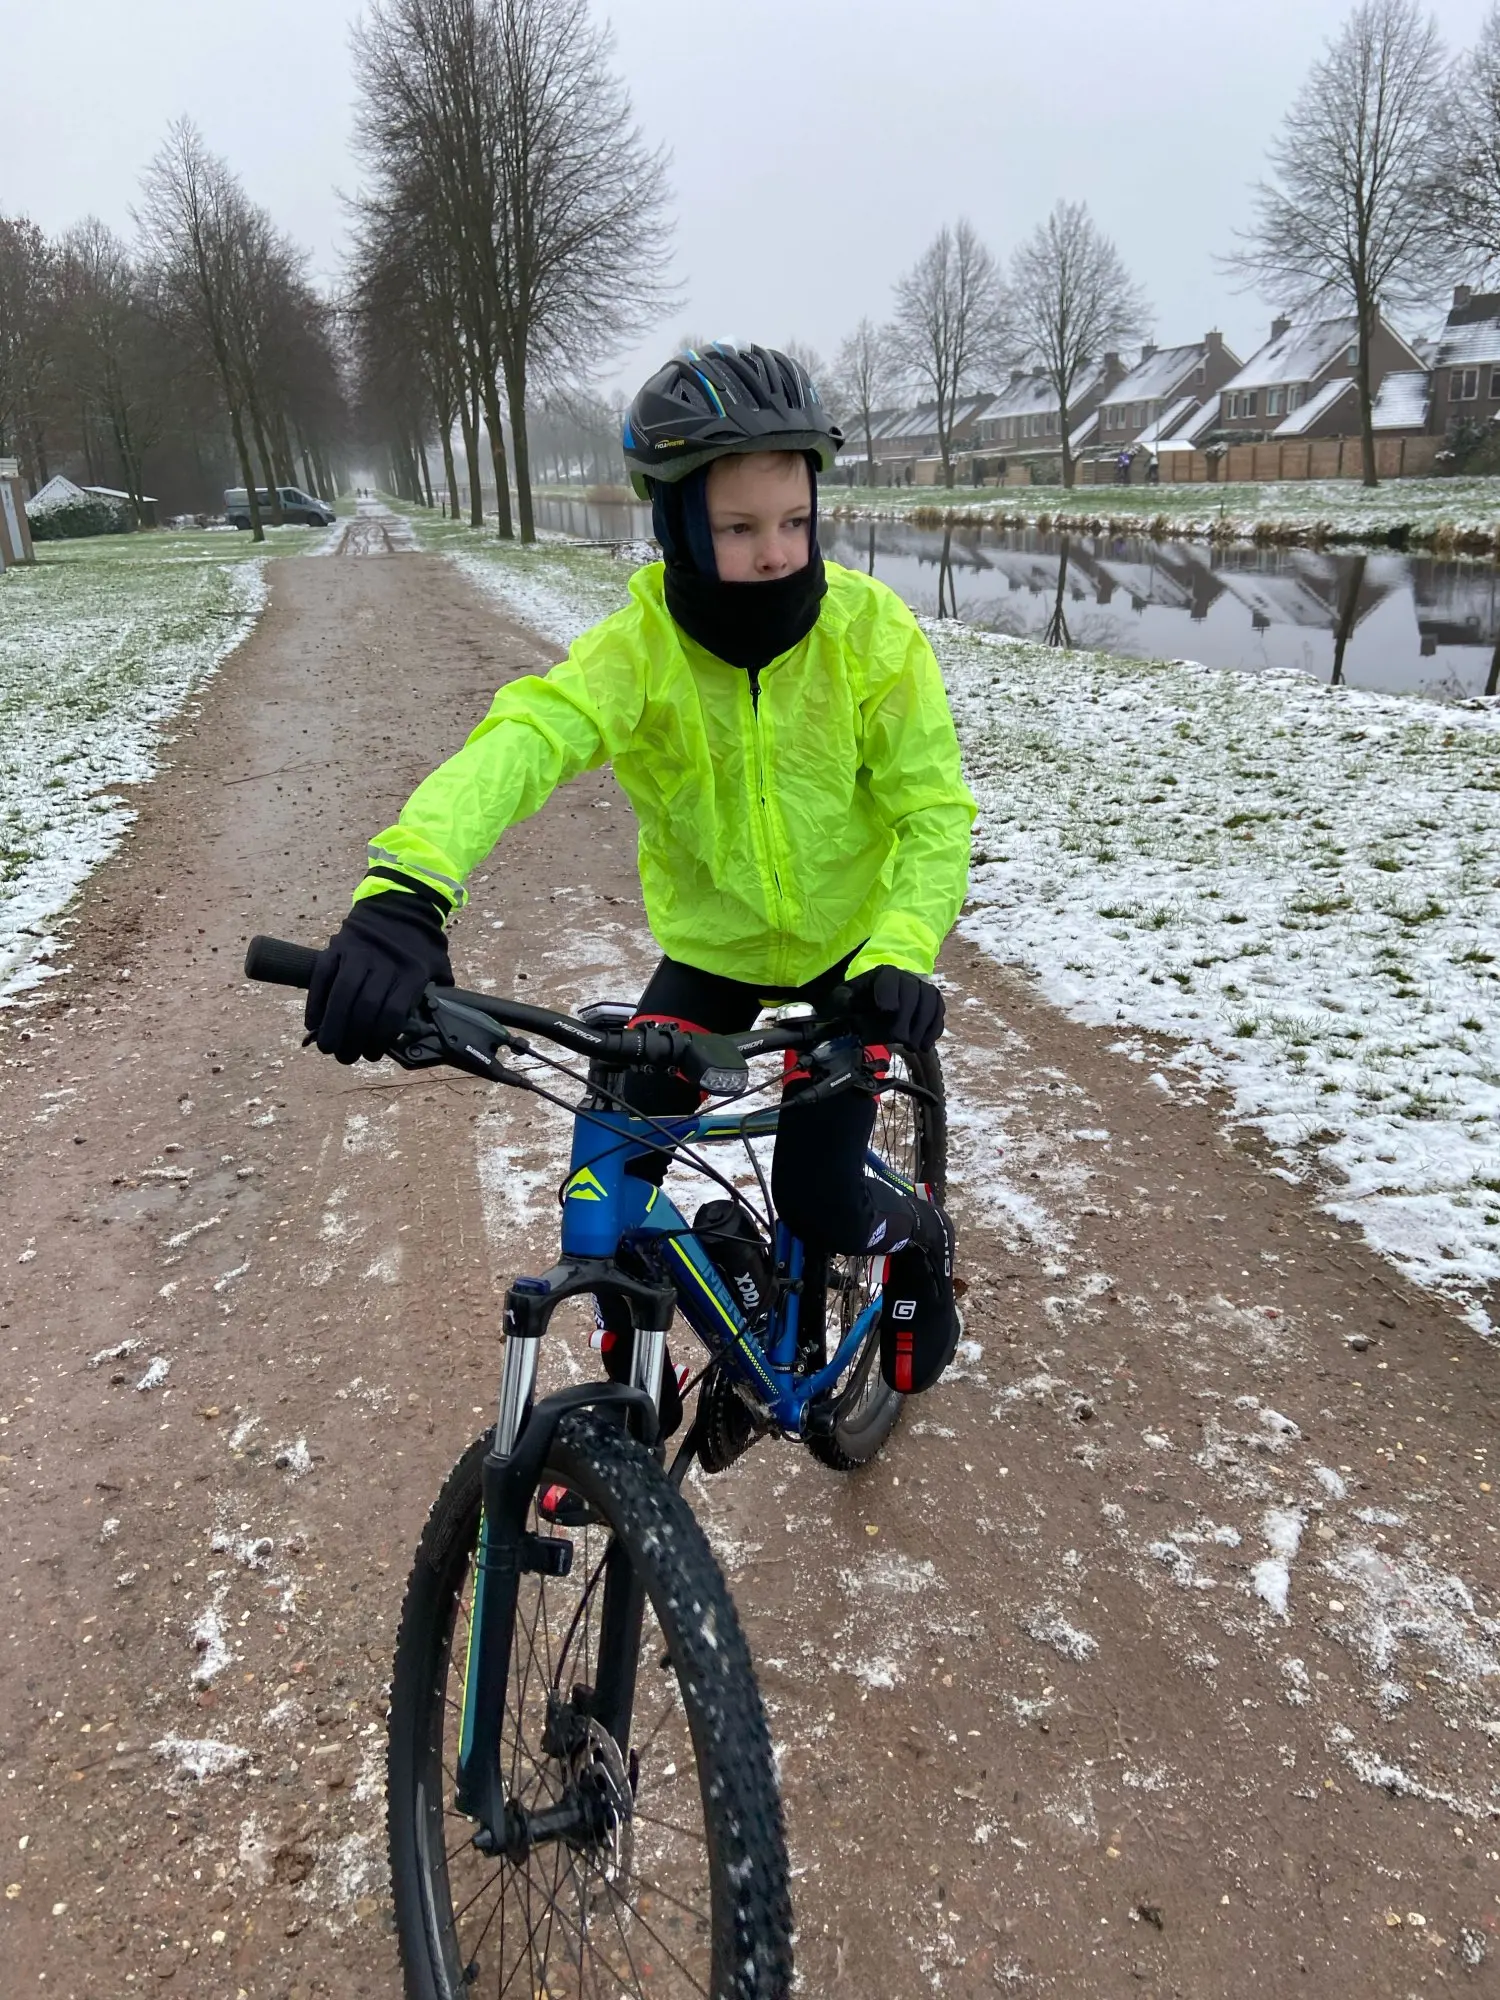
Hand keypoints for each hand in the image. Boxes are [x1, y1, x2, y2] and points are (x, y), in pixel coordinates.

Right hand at [305, 893, 452, 1064]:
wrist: (401, 903)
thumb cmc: (420, 945)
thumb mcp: (437, 968)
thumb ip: (433, 998)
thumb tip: (425, 1033)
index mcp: (412, 973)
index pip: (393, 1014)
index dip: (380, 1039)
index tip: (372, 1054)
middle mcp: (384, 963)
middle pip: (365, 1009)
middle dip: (353, 1039)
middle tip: (346, 1057)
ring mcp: (358, 953)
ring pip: (342, 995)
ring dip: (331, 1027)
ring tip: (329, 1047)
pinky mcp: (337, 947)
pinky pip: (322, 978)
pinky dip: (315, 1003)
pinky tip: (312, 1023)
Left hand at [846, 964, 943, 1051]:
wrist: (870, 1006)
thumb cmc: (857, 1003)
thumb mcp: (843, 999)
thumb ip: (842, 1001)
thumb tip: (846, 1005)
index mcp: (882, 974)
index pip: (889, 978)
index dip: (889, 993)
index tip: (887, 1010)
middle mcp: (905, 977)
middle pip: (913, 991)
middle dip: (908, 1017)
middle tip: (901, 1039)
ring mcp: (921, 988)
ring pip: (931, 1000)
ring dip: (924, 1026)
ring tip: (914, 1046)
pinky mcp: (931, 1002)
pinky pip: (939, 1011)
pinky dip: (934, 1029)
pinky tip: (924, 1045)